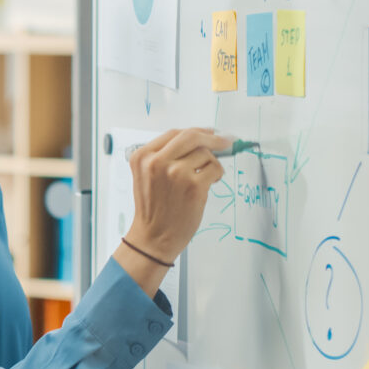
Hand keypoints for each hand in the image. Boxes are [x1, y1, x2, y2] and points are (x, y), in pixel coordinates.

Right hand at [125, 127, 229, 261]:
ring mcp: (176, 173)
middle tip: (225, 140)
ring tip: (203, 178)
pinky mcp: (193, 185)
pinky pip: (215, 168)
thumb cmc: (154, 209)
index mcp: (143, 157)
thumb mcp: (147, 176)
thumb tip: (200, 139)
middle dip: (212, 137)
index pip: (174, 133)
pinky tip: (208, 185)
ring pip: (205, 153)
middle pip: (191, 136)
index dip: (196, 131)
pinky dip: (217, 174)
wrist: (153, 237)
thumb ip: (165, 156)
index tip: (210, 132)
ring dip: (211, 163)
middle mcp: (157, 162)